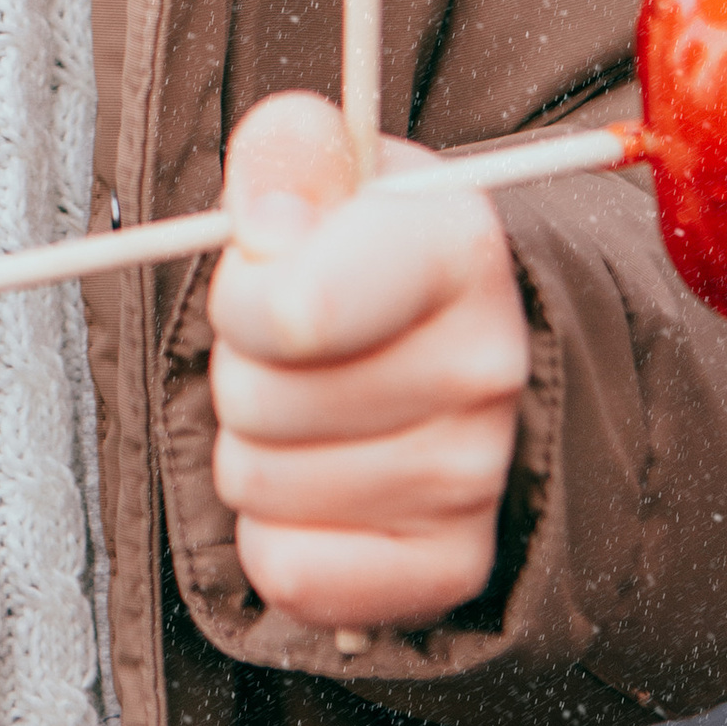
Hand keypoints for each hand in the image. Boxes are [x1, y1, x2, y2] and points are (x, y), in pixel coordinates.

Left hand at [207, 93, 529, 633]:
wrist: (448, 340)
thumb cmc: (360, 249)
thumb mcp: (326, 170)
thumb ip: (288, 153)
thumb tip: (267, 222)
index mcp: (459, 246)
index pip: (293, 315)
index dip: (242, 299)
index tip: (264, 272)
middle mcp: (486, 366)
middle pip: (256, 402)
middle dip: (240, 366)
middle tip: (290, 347)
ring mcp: (474, 477)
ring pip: (258, 484)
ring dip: (253, 446)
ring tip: (311, 406)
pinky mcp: (452, 567)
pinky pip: (290, 572)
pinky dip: (275, 535)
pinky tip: (320, 485)